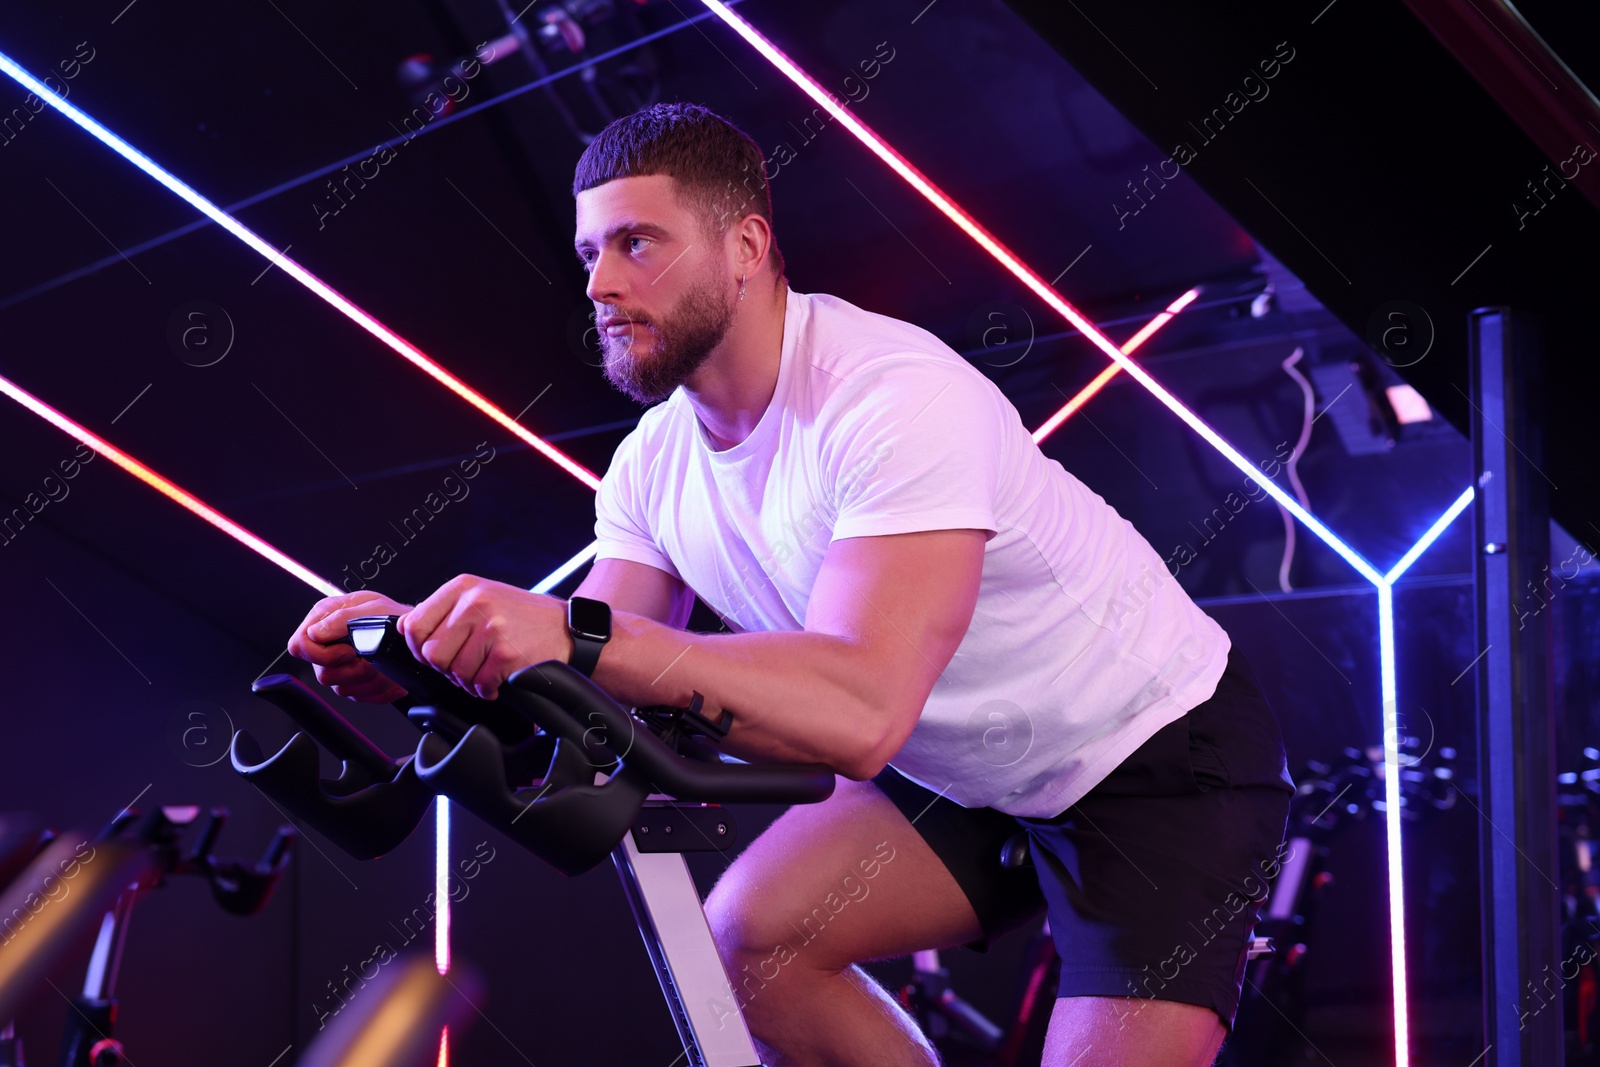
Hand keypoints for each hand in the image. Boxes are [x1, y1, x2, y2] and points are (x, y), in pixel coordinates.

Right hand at [287, 590, 412, 703]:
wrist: (413, 632)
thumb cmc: (394, 615)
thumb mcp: (372, 607)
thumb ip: (341, 618)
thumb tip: (315, 633)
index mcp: (324, 619)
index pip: (300, 646)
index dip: (321, 654)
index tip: (349, 651)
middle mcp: (328, 644)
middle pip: (323, 674)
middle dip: (353, 669)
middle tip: (372, 657)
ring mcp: (340, 666)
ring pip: (342, 689)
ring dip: (370, 679)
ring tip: (384, 663)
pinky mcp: (355, 683)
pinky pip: (361, 697)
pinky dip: (381, 689)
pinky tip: (388, 673)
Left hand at [400, 575, 573, 699]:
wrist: (567, 629)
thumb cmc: (522, 617)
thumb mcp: (481, 598)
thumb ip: (443, 610)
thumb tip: (404, 627)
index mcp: (462, 587)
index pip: (414, 624)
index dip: (418, 648)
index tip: (434, 654)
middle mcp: (474, 603)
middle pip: (430, 653)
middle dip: (445, 668)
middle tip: (464, 665)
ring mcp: (490, 628)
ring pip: (454, 672)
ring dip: (468, 681)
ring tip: (484, 671)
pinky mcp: (505, 654)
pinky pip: (478, 684)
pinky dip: (486, 689)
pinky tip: (498, 679)